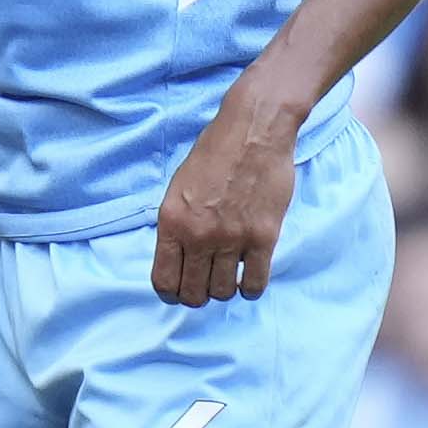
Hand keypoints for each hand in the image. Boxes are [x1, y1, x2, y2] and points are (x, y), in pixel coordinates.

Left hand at [150, 84, 301, 305]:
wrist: (254, 131)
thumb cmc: (214, 153)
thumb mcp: (177, 188)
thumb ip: (176, 225)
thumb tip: (178, 257)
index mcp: (171, 222)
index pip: (164, 280)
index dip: (170, 293)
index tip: (178, 292)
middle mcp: (198, 235)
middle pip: (193, 293)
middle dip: (196, 296)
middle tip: (204, 287)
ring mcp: (232, 238)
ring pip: (223, 291)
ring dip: (224, 290)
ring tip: (227, 278)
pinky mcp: (264, 237)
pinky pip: (255, 282)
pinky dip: (251, 288)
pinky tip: (249, 279)